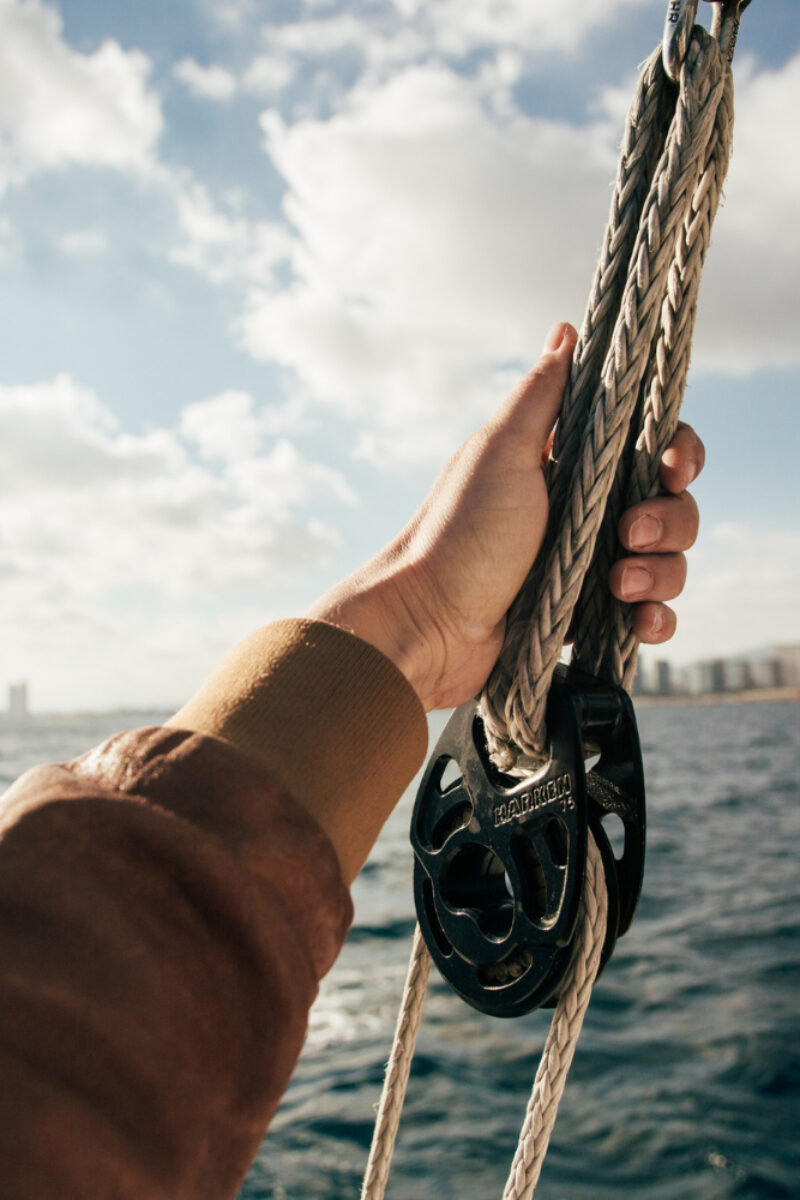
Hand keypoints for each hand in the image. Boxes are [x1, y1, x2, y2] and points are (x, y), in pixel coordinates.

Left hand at [310, 323, 703, 710]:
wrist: (428, 628)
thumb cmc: (458, 534)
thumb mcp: (500, 453)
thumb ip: (541, 396)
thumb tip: (566, 330)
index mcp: (568, 466)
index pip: (649, 447)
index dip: (675, 452)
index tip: (671, 467)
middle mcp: (586, 513)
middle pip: (671, 504)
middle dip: (670, 519)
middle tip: (630, 534)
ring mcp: (589, 567)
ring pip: (669, 561)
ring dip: (662, 572)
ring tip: (619, 584)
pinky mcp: (588, 619)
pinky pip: (649, 615)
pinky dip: (655, 619)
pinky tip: (639, 621)